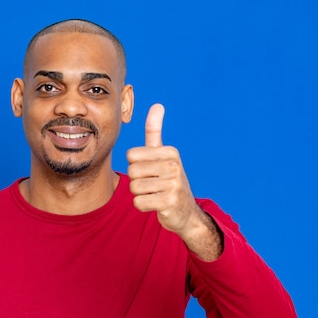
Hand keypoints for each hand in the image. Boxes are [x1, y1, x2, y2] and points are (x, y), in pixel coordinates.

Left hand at [127, 104, 221, 258]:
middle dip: (137, 181)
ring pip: (134, 188)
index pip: (131, 155)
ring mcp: (173, 184)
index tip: (151, 171)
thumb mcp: (163, 155)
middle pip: (132, 171)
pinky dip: (143, 206)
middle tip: (153, 185)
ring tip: (156, 194)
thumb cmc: (169, 180)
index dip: (136, 166)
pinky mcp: (169, 202)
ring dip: (141, 194)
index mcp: (170, 152)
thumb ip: (155, 131)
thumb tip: (157, 105)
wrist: (186, 212)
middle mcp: (174, 165)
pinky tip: (156, 205)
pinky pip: (138, 202)